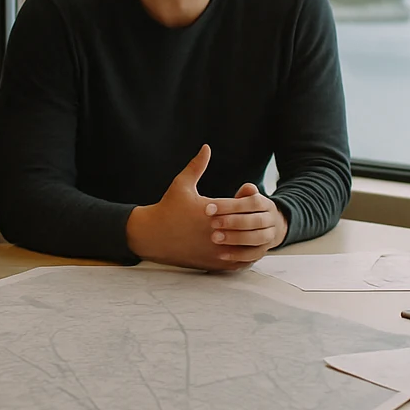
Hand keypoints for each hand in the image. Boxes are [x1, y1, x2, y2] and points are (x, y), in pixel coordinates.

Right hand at [126, 146, 248, 271]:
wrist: (152, 235)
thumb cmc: (167, 208)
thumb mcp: (181, 184)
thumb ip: (196, 166)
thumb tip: (206, 147)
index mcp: (209, 211)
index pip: (239, 205)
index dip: (246, 202)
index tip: (249, 200)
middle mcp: (213, 231)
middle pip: (244, 225)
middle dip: (251, 220)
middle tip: (256, 216)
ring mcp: (212, 249)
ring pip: (243, 246)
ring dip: (251, 240)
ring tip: (256, 233)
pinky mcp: (211, 263)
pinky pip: (235, 262)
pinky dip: (243, 257)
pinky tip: (247, 249)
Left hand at [205, 183, 286, 264]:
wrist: (267, 227)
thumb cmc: (248, 211)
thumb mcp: (247, 199)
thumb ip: (245, 194)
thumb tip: (248, 187)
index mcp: (266, 204)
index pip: (252, 202)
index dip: (230, 205)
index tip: (209, 208)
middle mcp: (270, 221)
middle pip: (255, 221)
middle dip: (233, 222)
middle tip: (212, 223)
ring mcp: (269, 237)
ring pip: (256, 238)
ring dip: (235, 238)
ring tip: (215, 237)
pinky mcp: (263, 251)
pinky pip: (252, 255)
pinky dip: (237, 255)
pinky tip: (221, 254)